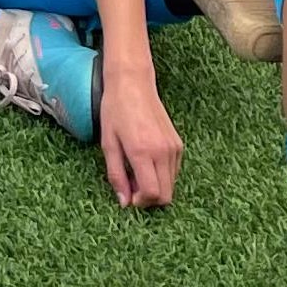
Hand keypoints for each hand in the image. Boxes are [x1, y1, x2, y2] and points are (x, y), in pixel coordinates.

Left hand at [101, 55, 182, 209]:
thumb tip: (124, 202)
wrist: (133, 84)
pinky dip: (162, 176)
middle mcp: (163, 152)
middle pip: (166, 195)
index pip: (152, 193)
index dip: (140, 202)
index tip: (129, 196)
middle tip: (132, 186)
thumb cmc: (116, 111)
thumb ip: (116, 175)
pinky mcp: (178, 144)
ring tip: (136, 172)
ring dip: (155, 187)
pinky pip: (174, 172)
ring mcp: (174, 148)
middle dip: (149, 199)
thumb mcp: (108, 144)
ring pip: (171, 185)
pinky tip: (146, 163)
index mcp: (143, 152)